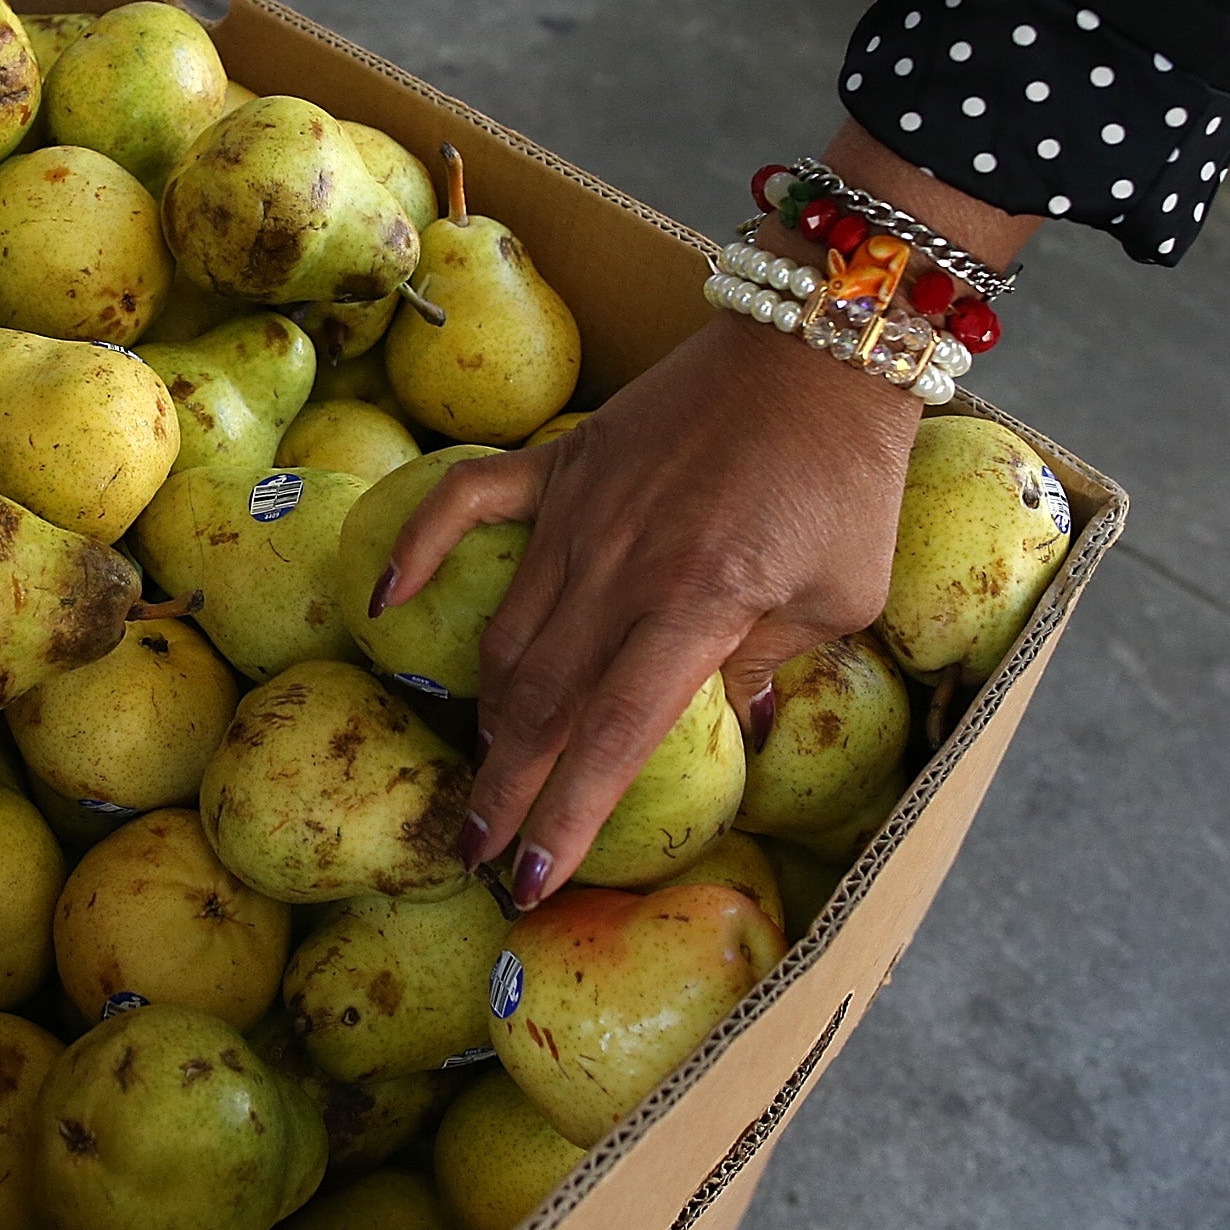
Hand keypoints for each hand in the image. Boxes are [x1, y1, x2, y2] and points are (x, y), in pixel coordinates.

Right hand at [377, 313, 917, 909]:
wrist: (816, 351)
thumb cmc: (845, 480)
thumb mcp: (837, 599)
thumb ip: (766, 665)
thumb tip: (717, 719)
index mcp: (698, 606)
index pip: (612, 736)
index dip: (566, 816)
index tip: (532, 878)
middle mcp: (623, 567)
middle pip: (541, 701)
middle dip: (506, 787)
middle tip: (479, 849)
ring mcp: (581, 512)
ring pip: (509, 631)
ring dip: (490, 710)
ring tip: (485, 767)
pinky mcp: (564, 464)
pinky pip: (469, 504)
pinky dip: (421, 551)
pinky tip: (384, 601)